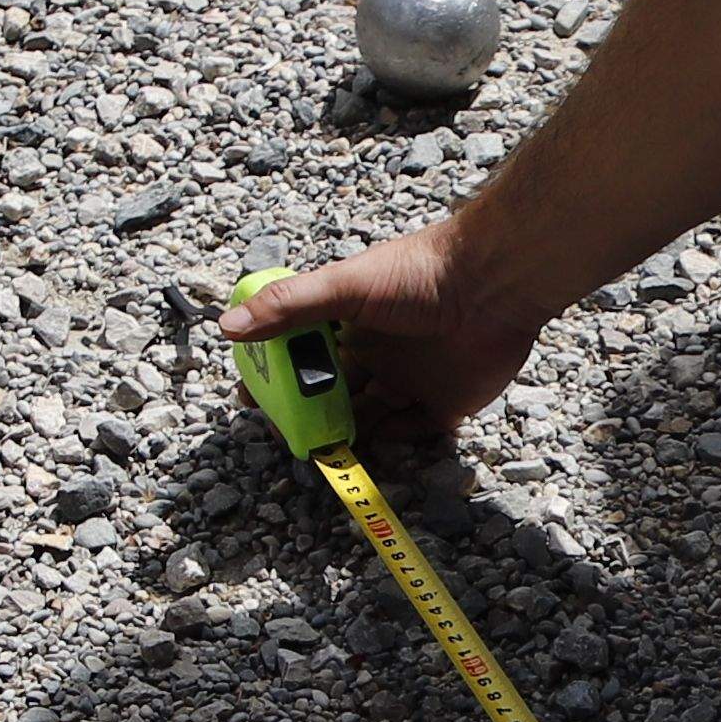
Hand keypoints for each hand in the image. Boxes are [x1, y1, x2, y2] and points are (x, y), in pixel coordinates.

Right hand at [215, 224, 532, 452]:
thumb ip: (288, 307)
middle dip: (310, 415)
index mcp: (351, 324)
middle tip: (289, 432)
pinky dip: (395, 440)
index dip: (279, 378)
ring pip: (370, 419)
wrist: (494, 281)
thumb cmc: (419, 273)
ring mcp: (412, 380)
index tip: (253, 396)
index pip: (304, 357)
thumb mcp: (345, 286)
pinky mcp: (445, 404)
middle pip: (333, 395)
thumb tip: (226, 327)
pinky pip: (414, 432)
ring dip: (347, 434)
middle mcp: (378, 353)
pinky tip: (378, 440)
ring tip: (325, 447)